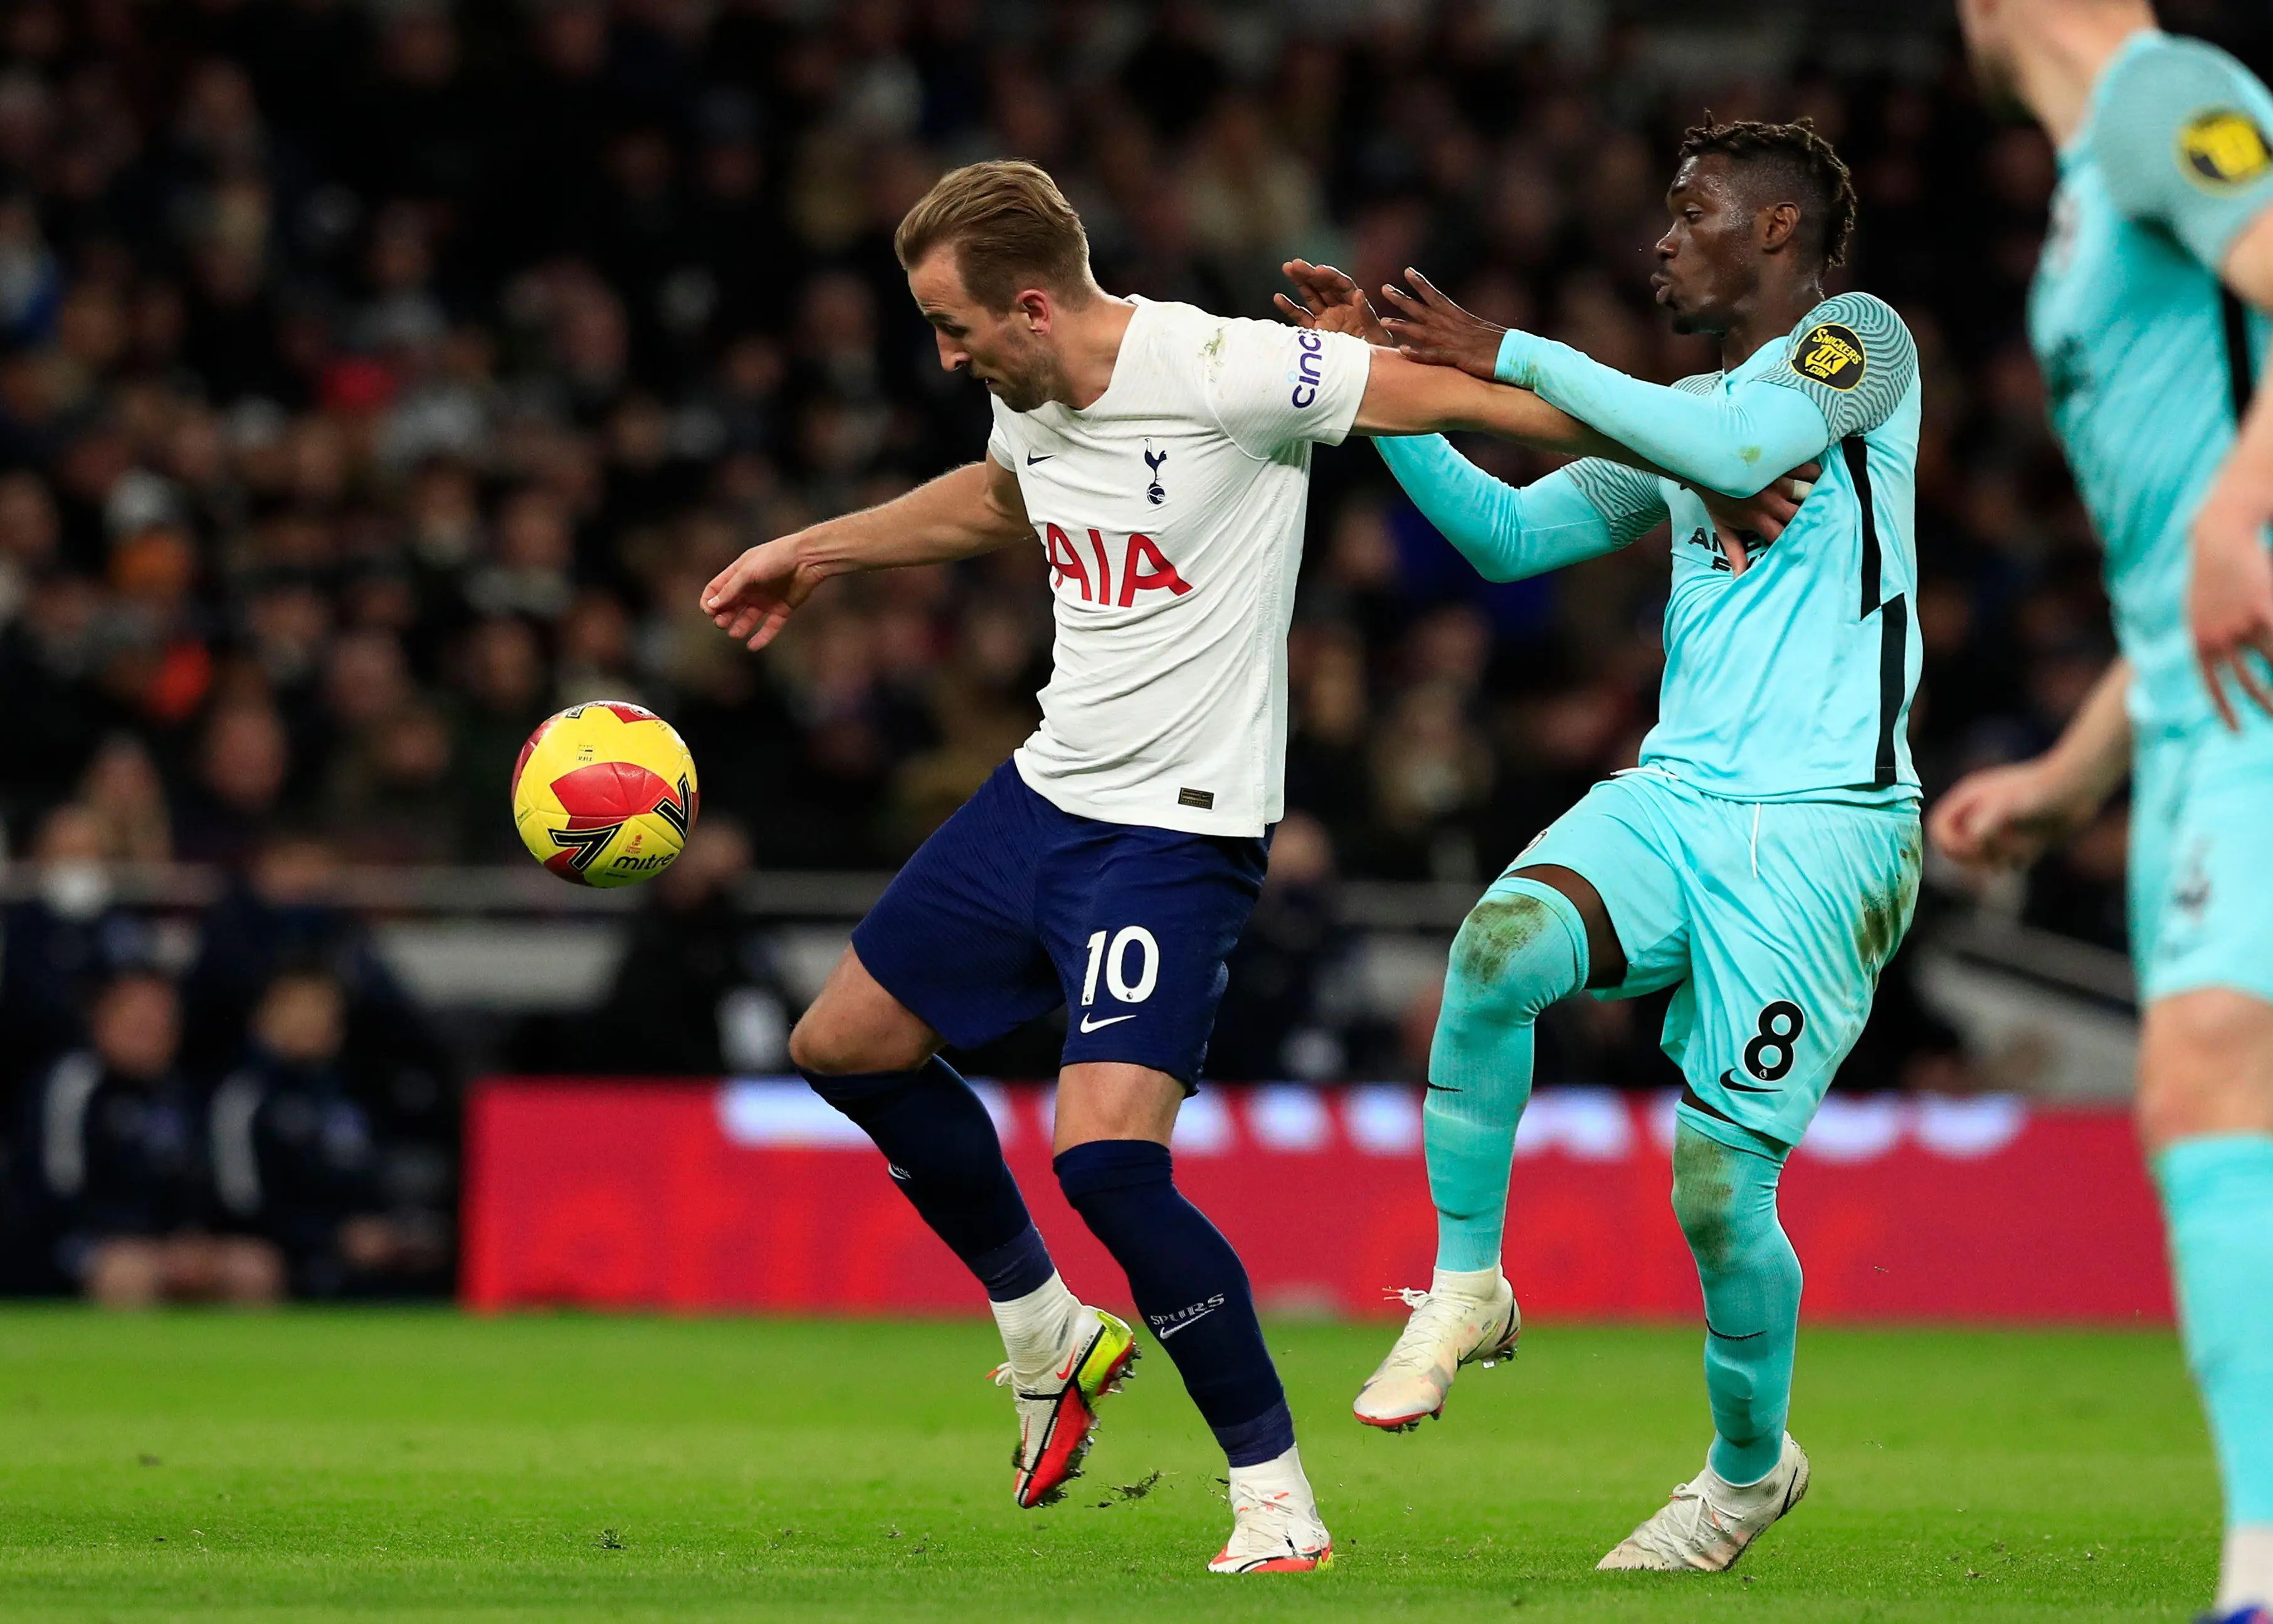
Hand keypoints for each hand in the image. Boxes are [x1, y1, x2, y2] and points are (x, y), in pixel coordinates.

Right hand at [702, 534, 822, 650]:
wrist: (807, 559)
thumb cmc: (775, 558)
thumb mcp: (747, 572)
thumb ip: (730, 590)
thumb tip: (711, 606)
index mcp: (738, 574)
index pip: (716, 589)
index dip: (709, 601)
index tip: (709, 611)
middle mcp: (750, 588)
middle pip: (730, 606)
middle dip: (722, 616)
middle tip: (721, 624)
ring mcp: (766, 599)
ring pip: (748, 618)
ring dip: (739, 627)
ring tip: (734, 634)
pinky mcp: (782, 609)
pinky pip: (770, 627)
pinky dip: (762, 638)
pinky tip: (752, 646)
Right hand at [1276, 259, 1390, 345]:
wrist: (1366, 376)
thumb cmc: (1377, 355)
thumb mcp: (1377, 336)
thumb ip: (1367, 316)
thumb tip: (1358, 293)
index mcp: (1356, 305)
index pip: (1341, 285)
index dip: (1330, 276)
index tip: (1318, 269)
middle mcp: (1340, 308)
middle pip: (1323, 286)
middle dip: (1309, 274)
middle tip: (1295, 264)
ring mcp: (1327, 319)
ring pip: (1311, 296)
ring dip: (1299, 282)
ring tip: (1287, 268)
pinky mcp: (1316, 332)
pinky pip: (1301, 317)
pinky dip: (1290, 308)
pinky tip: (1278, 297)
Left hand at [1378, 268, 1505, 379]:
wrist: (1521, 355)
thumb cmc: (1504, 347)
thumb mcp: (1482, 334)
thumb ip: (1467, 331)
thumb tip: (1460, 330)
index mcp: (1462, 318)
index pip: (1437, 296)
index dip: (1422, 284)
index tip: (1407, 271)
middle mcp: (1455, 326)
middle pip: (1424, 309)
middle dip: (1403, 299)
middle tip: (1384, 288)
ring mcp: (1456, 341)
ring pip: (1424, 331)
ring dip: (1403, 325)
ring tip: (1383, 320)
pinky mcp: (1460, 358)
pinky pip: (1435, 356)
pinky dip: (1419, 354)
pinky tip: (1403, 352)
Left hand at [1696, 462, 1818, 575]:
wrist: (1708, 467)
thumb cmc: (1718, 499)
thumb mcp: (1724, 528)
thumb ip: (1735, 553)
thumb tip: (1740, 577)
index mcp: (1758, 519)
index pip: (1783, 537)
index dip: (1794, 543)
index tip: (1802, 546)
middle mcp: (1771, 502)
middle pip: (1801, 516)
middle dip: (1810, 521)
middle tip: (1819, 524)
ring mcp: (1779, 482)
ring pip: (1809, 492)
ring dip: (1817, 499)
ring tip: (1825, 503)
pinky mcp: (1782, 465)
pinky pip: (1809, 470)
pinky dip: (1817, 476)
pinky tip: (1820, 481)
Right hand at [1927, 757, 2093, 871]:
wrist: (2080, 787)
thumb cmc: (2043, 791)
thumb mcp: (2010, 803)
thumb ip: (1987, 821)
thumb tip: (1973, 840)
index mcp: (1969, 798)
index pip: (1938, 826)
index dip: (1949, 843)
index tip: (1973, 849)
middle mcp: (1980, 811)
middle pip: (1955, 845)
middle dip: (1972, 857)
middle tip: (1993, 860)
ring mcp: (1999, 825)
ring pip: (1981, 855)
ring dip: (1995, 860)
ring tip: (2017, 854)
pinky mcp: (2019, 836)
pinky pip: (2005, 859)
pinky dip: (2015, 861)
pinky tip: (2032, 850)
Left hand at [2187, 483, 2272, 727]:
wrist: (2217, 539)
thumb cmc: (2209, 573)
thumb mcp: (2198, 609)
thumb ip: (2206, 634)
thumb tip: (2213, 653)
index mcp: (2200, 644)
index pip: (2214, 687)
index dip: (2226, 710)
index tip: (2237, 732)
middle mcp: (2219, 640)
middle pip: (2248, 684)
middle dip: (2266, 705)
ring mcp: (2242, 626)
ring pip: (2272, 666)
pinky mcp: (2262, 609)